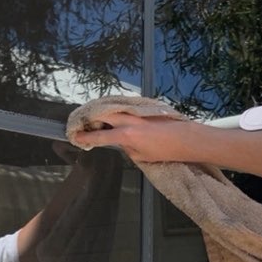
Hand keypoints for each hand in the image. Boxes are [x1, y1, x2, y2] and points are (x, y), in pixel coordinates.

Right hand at [70, 108, 190, 163]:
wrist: (185, 138)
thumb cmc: (165, 151)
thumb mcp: (141, 156)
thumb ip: (126, 147)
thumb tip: (120, 142)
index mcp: (126, 134)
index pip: (99, 135)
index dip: (86, 137)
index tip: (77, 137)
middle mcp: (128, 119)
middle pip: (102, 114)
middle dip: (90, 119)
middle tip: (84, 125)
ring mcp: (135, 111)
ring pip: (112, 107)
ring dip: (102, 112)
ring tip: (96, 120)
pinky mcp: (142, 107)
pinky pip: (123, 105)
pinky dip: (114, 109)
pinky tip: (113, 115)